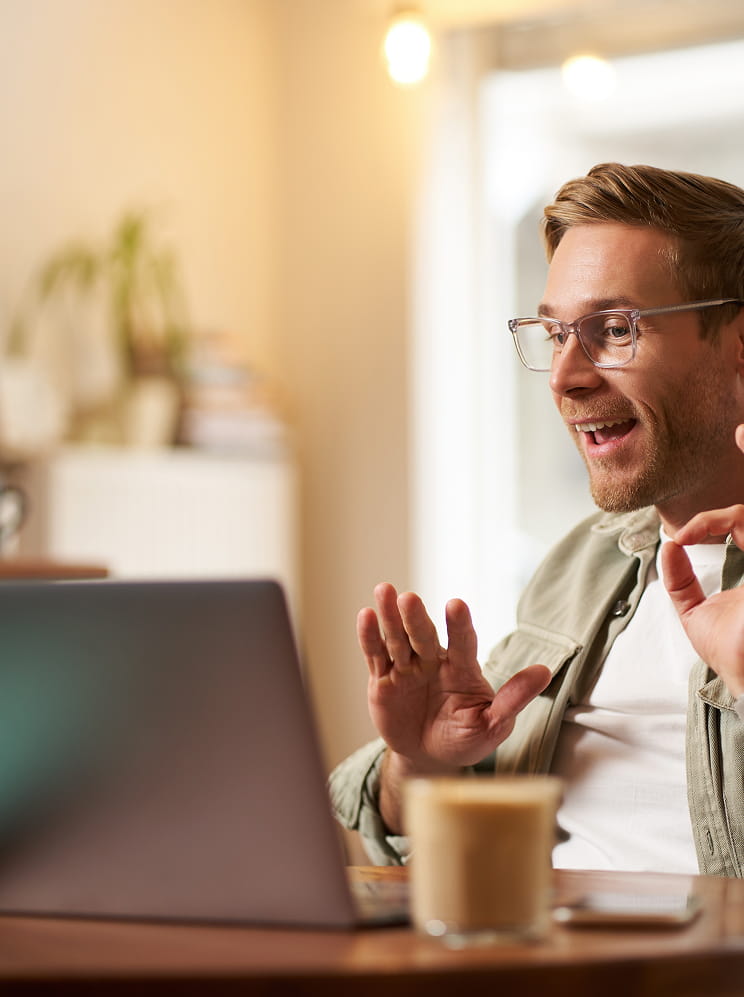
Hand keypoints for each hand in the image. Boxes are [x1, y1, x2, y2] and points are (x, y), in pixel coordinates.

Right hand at [359, 582, 550, 769]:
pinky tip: (366, 616)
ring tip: (384, 591)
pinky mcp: (383, 679)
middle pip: (424, 635)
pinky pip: (376, 656)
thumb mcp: (493, 725)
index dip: (459, 625)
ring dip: (390, 617)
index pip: (463, 642)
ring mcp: (407, 668)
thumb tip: (544, 672)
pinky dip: (369, 637)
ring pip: (398, 639)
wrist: (430, 758)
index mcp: (463, 668)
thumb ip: (513, 699)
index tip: (456, 605)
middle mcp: (434, 661)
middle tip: (409, 598)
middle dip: (416, 618)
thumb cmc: (466, 738)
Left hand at [661, 425, 743, 698]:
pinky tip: (714, 500)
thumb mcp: (697, 617)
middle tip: (739, 431)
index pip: (743, 521)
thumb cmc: (735, 656)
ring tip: (741, 433)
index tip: (686, 525)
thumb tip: (668, 548)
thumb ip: (681, 583)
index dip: (714, 518)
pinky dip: (727, 517)